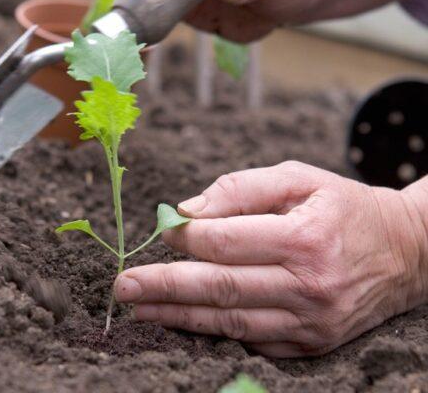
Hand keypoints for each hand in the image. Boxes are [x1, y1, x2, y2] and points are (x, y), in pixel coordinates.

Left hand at [114, 161, 427, 356]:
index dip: (185, 238)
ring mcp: (312, 322)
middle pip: (220, 287)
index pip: (226, 242)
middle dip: (164, 286)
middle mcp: (310, 285)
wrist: (406, 252)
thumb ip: (241, 188)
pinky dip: (214, 332)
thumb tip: (187, 211)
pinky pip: (253, 341)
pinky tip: (184, 322)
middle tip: (123, 286)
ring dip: (178, 316)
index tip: (161, 232)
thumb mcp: (299, 178)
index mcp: (306, 237)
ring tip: (140, 310)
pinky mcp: (313, 343)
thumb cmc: (343, 207)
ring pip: (230, 321)